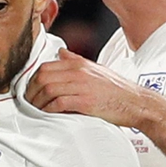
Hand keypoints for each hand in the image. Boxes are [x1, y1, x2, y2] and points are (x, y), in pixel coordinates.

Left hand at [25, 48, 149, 126]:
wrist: (137, 103)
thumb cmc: (117, 89)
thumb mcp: (96, 69)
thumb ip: (76, 61)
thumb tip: (61, 53)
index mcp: (79, 65)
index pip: (45, 67)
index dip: (32, 79)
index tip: (30, 90)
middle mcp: (79, 73)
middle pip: (43, 77)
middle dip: (31, 91)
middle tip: (29, 101)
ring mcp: (82, 87)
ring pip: (48, 89)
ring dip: (37, 101)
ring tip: (36, 109)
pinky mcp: (85, 102)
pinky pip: (58, 103)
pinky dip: (49, 109)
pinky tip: (48, 114)